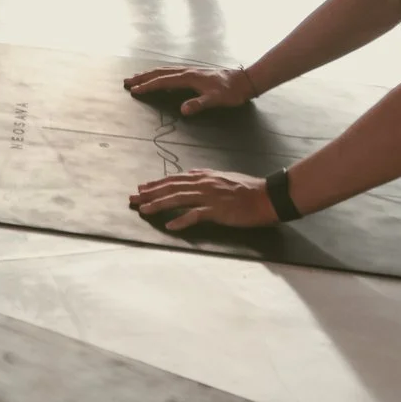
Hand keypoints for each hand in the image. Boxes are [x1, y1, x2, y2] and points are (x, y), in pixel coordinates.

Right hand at [124, 63, 254, 115]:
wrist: (243, 81)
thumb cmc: (230, 92)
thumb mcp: (216, 100)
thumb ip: (199, 104)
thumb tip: (183, 110)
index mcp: (188, 78)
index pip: (163, 82)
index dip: (148, 86)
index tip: (134, 90)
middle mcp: (186, 71)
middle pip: (159, 73)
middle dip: (142, 77)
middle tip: (127, 81)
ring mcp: (189, 71)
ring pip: (164, 71)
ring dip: (149, 74)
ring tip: (137, 77)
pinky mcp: (194, 73)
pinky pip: (171, 72)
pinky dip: (160, 74)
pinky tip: (160, 78)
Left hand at [130, 169, 278, 231]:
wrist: (268, 196)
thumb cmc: (247, 188)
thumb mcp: (222, 177)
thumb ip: (205, 177)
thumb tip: (190, 176)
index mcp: (204, 176)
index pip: (174, 179)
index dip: (156, 183)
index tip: (141, 188)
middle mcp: (203, 183)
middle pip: (171, 187)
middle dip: (150, 193)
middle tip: (133, 199)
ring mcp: (209, 196)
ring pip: (178, 199)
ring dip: (159, 205)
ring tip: (144, 210)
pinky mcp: (218, 210)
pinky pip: (196, 215)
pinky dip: (181, 220)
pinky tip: (170, 225)